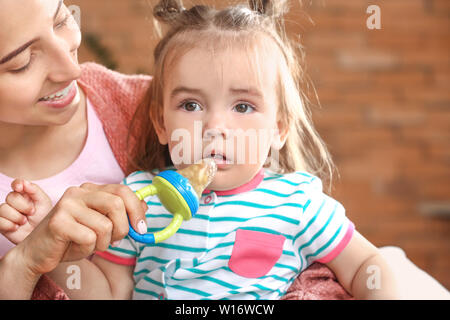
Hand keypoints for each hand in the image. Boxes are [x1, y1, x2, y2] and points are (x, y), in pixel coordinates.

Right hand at [0, 179, 51, 243]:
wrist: (43, 236)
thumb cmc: (45, 218)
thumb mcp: (43, 202)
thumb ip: (34, 190)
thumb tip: (24, 182)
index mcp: (25, 194)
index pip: (17, 184)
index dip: (17, 184)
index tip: (19, 187)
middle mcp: (14, 202)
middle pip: (10, 197)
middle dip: (22, 205)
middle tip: (32, 212)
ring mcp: (7, 213)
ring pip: (2, 208)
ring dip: (16, 216)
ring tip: (24, 221)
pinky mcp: (2, 224)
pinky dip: (8, 224)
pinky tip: (16, 227)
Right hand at [16, 183, 147, 275]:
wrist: (38, 253)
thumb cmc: (72, 238)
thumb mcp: (101, 224)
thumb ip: (121, 214)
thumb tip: (145, 206)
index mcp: (90, 190)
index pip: (123, 191)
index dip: (137, 210)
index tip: (141, 228)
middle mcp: (78, 192)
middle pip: (117, 204)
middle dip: (123, 228)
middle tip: (115, 240)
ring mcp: (67, 204)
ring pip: (105, 225)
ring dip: (103, 243)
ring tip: (89, 244)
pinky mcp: (59, 221)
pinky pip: (90, 238)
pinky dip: (88, 249)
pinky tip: (75, 247)